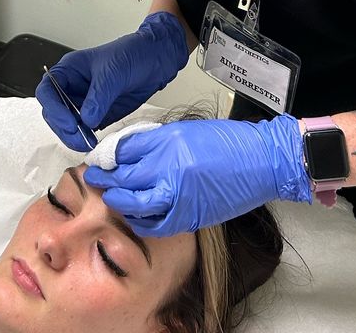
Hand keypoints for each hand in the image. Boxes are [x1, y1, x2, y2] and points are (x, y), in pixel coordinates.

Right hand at [35, 12, 189, 150]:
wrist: (155, 60)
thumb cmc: (132, 54)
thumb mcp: (113, 73)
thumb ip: (98, 97)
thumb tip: (86, 120)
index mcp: (69, 70)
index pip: (48, 90)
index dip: (53, 108)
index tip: (68, 122)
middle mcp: (73, 87)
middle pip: (54, 112)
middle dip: (63, 127)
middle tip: (78, 138)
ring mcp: (85, 102)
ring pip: (67, 124)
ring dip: (73, 136)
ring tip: (87, 143)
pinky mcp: (98, 114)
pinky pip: (85, 130)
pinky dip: (85, 138)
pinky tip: (94, 141)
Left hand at [83, 114, 311, 235]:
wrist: (261, 161)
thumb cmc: (226, 143)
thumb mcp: (184, 132)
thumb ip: (155, 142)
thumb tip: (128, 152)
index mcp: (167, 141)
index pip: (124, 150)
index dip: (107, 156)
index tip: (99, 159)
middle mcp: (169, 166)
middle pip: (124, 176)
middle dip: (104, 178)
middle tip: (95, 178)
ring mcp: (178, 193)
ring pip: (133, 202)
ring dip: (118, 200)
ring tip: (110, 196)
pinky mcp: (190, 215)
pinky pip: (155, 224)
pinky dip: (140, 221)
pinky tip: (135, 216)